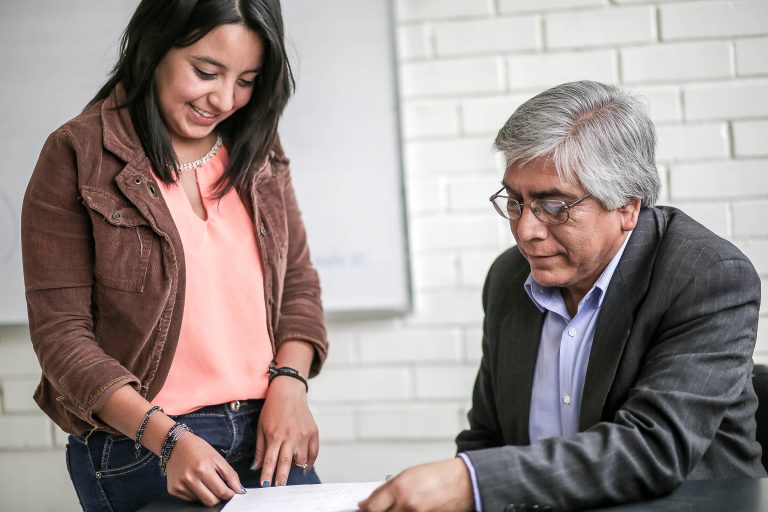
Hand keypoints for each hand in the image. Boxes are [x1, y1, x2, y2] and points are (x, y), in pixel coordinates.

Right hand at [165, 432, 243, 505]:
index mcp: (202, 469)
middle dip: (219, 497)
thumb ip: (230, 475)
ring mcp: (180, 486)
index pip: (221, 492)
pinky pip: (191, 500)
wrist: (175, 445)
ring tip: (205, 481)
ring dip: (207, 495)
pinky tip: (196, 482)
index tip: (231, 491)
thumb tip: (239, 490)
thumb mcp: (217, 458)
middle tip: (220, 488)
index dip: (229, 493)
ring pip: (201, 502)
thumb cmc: (197, 449)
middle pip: (211, 501)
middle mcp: (189, 479)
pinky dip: (197, 494)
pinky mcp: (173, 490)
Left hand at [253, 375, 318, 485]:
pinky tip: (304, 467)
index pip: (271, 461)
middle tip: (279, 487)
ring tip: (290, 471)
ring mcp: (304, 435)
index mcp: (275, 435)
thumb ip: (260, 449)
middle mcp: (291, 436)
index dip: (268, 474)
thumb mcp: (261, 428)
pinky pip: (314, 452)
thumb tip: (256, 467)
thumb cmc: (272, 409)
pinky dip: (310, 462)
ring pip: (302, 459)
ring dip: (295, 468)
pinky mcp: (313, 432)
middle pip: (286, 463)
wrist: (289, 392)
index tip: (266, 484)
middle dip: (282, 478)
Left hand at [358, 458, 473, 511]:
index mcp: (400, 489)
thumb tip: (367, 503)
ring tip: (396, 510)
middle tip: (379, 510)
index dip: (365, 510)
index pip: (371, 508)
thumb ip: (385, 491)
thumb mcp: (407, 475)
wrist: (463, 483)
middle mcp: (407, 505)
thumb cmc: (438, 476)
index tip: (363, 510)